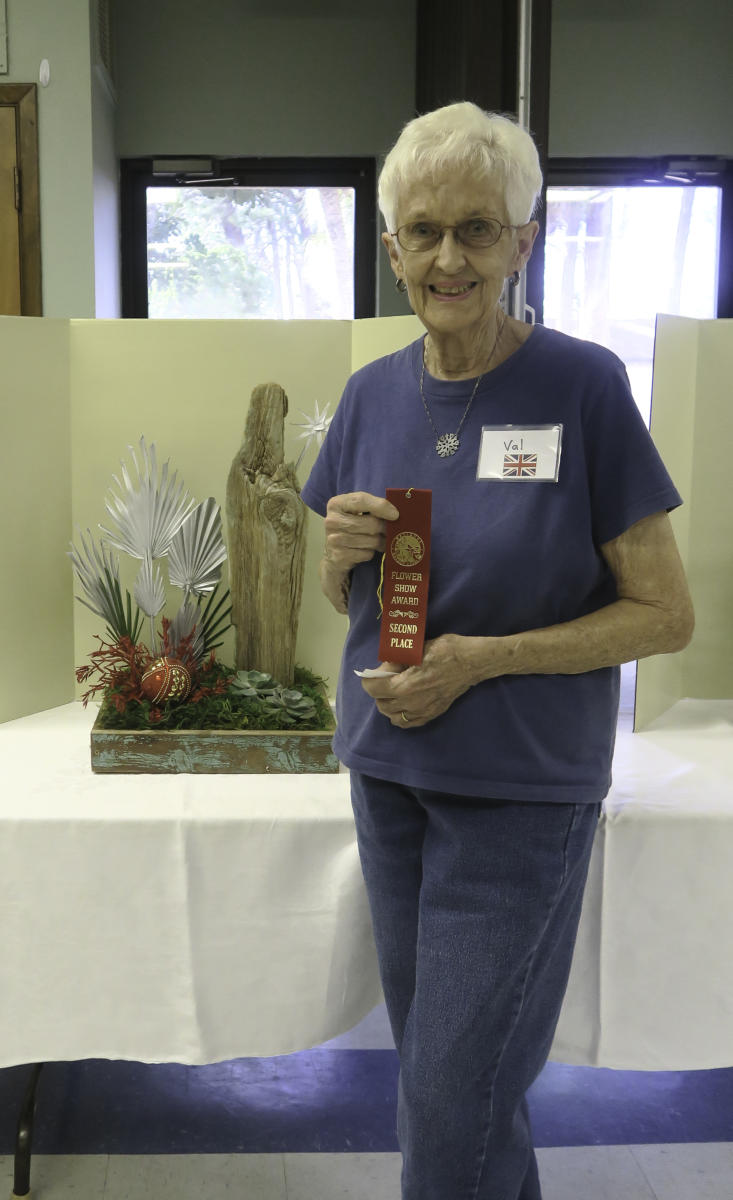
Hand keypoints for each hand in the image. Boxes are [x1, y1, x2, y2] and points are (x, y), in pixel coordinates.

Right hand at [320, 492, 398, 613]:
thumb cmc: (350, 529)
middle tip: (390, 531)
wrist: (333, 556)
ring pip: (371, 540)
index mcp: (336, 504)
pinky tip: (367, 551)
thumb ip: (372, 508)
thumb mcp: (356, 513)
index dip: (381, 506)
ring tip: (381, 542)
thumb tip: (396, 513)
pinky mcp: (339, 557)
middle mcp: (332, 520)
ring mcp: (334, 540)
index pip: (361, 500)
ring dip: (380, 542)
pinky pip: (366, 554)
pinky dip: (371, 553)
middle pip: (371, 523)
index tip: (396, 514)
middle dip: (385, 528)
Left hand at [360, 635, 481, 727]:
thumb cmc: (447, 650)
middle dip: (379, 691)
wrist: (473, 662)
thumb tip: (383, 668)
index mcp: (406, 685)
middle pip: (381, 704)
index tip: (375, 672)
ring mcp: (423, 711)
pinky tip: (404, 704)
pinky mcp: (432, 714)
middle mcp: (412, 703)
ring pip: (392, 716)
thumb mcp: (417, 648)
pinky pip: (408, 723)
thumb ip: (397, 660)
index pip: (373, 689)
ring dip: (389, 704)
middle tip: (387, 678)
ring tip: (394, 691)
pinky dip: (401, 715)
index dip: (370, 679)